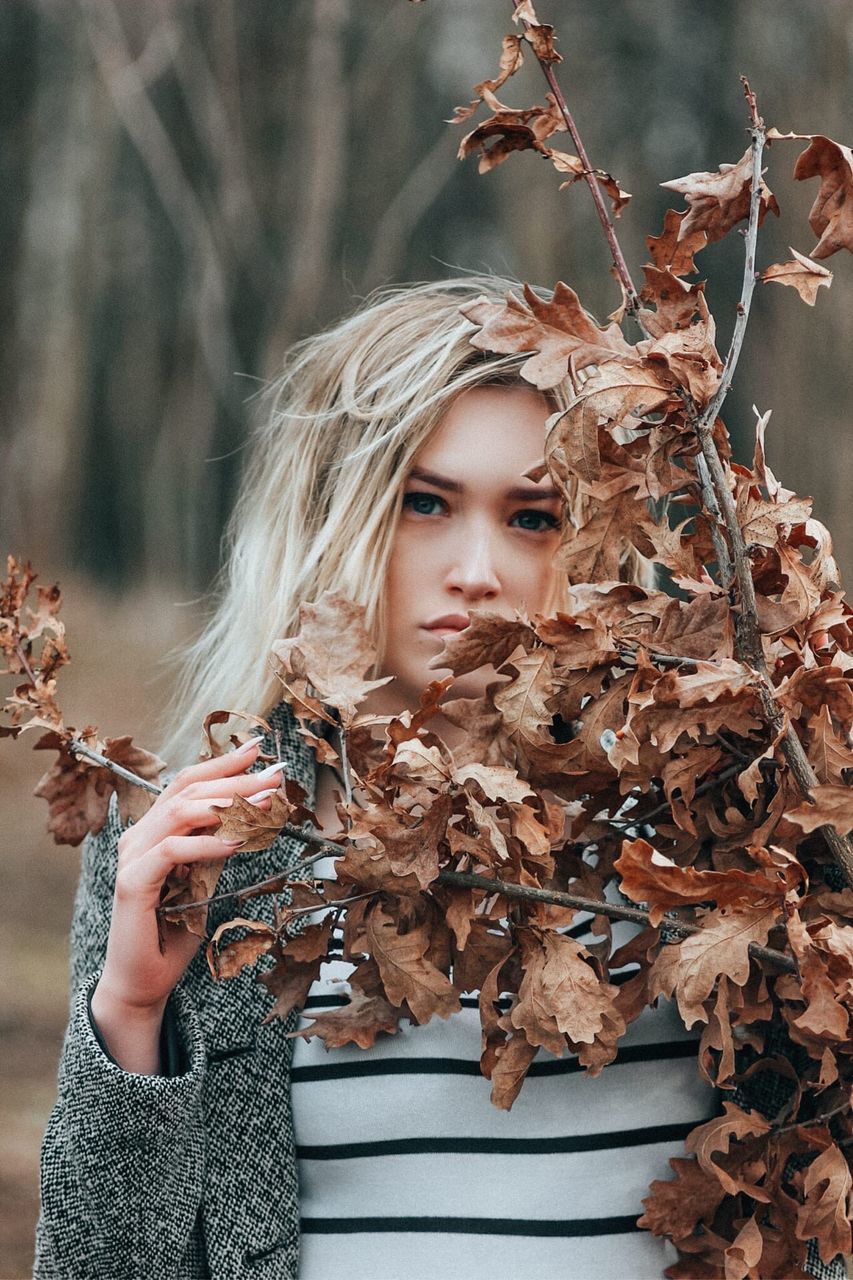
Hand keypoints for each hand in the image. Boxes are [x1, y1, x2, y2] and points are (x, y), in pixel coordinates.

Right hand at [90, 738, 281, 1069]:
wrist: (144, 981)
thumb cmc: (175, 932)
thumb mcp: (207, 880)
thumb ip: (219, 847)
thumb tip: (252, 815)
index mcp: (154, 831)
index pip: (187, 782)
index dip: (222, 764)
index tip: (260, 751)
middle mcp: (139, 836)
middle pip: (186, 789)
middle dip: (235, 779)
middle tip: (273, 775)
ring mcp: (131, 857)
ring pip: (178, 812)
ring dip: (226, 804)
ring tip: (263, 804)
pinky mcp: (132, 883)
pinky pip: (171, 852)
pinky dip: (205, 843)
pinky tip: (234, 843)